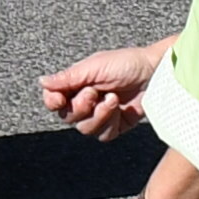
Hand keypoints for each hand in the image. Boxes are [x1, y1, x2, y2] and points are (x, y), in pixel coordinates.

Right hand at [37, 41, 164, 140]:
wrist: (157, 72)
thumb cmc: (127, 62)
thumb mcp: (94, 66)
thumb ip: (67, 78)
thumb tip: (42, 82)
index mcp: (77, 84)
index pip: (54, 100)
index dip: (53, 102)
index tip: (59, 99)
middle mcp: (86, 101)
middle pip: (68, 117)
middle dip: (81, 106)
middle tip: (95, 92)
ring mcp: (102, 115)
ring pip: (85, 129)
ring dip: (98, 115)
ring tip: (113, 99)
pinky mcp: (117, 126)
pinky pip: (104, 135)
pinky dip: (111, 123)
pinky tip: (121, 109)